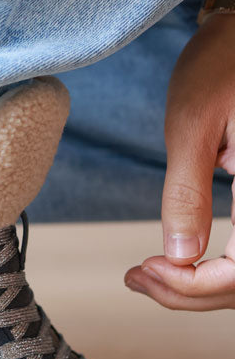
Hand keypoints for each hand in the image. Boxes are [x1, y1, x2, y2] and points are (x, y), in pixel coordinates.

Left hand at [125, 12, 234, 309]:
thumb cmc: (220, 66)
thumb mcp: (192, 125)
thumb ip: (187, 192)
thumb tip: (178, 257)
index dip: (194, 287)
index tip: (148, 269)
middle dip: (191, 292)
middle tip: (137, 277)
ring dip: (202, 286)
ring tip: (148, 274)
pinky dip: (214, 267)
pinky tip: (175, 260)